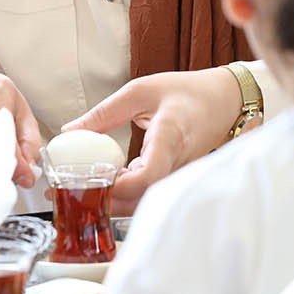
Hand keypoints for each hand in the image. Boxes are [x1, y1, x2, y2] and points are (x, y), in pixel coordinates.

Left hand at [63, 67, 241, 213]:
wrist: (223, 100)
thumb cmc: (185, 91)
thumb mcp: (139, 92)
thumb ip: (103, 114)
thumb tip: (70, 131)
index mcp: (170, 136)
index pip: (149, 174)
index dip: (121, 186)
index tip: (95, 181)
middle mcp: (179, 161)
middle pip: (144, 197)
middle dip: (109, 201)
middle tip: (76, 191)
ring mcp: (182, 174)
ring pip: (147, 201)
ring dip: (117, 201)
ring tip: (87, 189)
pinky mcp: (179, 179)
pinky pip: (153, 195)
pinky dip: (129, 196)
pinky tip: (111, 184)